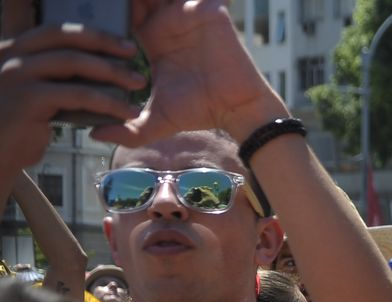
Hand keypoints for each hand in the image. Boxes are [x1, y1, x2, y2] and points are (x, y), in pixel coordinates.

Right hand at [0, 23, 143, 171]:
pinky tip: (127, 113)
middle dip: (104, 43)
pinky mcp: (27, 98)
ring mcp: (16, 75)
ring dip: (111, 72)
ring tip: (138, 82)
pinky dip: (107, 102)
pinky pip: (77, 94)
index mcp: (12, 50)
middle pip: (64, 38)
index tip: (121, 43)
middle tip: (133, 53)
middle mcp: (9, 55)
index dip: (90, 33)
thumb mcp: (35, 93)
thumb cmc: (19, 127)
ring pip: (73, 63)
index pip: (55, 31)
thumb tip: (95, 69)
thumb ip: (54, 77)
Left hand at [99, 0, 285, 145]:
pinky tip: (163, 2)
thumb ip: (127, 129)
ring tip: (132, 1)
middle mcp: (169, 22)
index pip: (124, 11)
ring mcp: (189, 12)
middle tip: (104, 1)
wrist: (237, 107)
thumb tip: (94, 135)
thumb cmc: (200, 111)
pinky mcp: (209, 8)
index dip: (109, 8)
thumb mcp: (155, 120)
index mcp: (153, 39)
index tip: (90, 7)